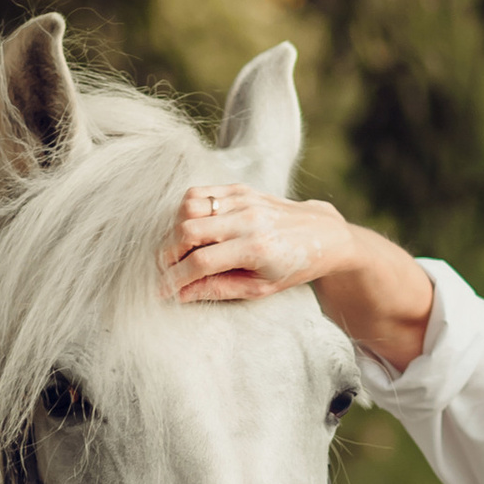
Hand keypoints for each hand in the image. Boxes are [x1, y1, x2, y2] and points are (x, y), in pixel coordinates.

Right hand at [160, 184, 347, 305]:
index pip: (201, 262)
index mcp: (256, 248)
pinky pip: (198, 193)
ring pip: (188, 207)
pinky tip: (190, 230)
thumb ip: (218, 290)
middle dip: (168, 254)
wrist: (321, 235)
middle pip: (188, 231)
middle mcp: (248, 219)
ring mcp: (243, 200)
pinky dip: (185, 211)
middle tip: (166, 270)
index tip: (162, 291)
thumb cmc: (292, 267)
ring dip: (174, 231)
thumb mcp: (259, 288)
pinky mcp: (239, 189)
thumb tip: (181, 295)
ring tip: (179, 251)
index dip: (175, 278)